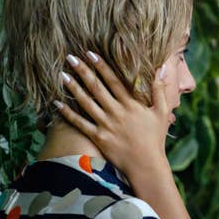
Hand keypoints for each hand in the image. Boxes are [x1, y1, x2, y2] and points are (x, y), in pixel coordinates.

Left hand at [56, 52, 170, 178]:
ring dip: (73, 87)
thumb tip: (162, 68)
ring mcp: (106, 125)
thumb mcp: (162, 112)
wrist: (146, 166)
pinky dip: (67, 113)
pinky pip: (79, 123)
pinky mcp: (98, 137)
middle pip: (96, 87)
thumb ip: (160, 89)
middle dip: (83, 71)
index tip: (90, 53)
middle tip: (71, 57)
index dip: (101, 66)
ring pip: (85, 102)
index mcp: (131, 104)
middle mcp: (116, 112)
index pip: (113, 80)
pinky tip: (57, 103)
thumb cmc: (155, 139)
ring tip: (62, 75)